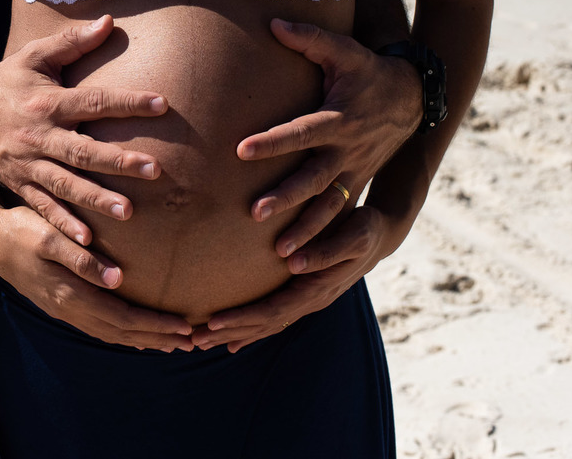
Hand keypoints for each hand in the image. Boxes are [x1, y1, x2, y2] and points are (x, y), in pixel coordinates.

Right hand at [0, 15, 167, 245]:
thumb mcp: (35, 55)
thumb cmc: (6, 79)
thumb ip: (72, 41)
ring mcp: (27, 164)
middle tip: (154, 169)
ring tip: (129, 213)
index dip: (128, 102)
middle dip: (118, 161)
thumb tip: (109, 21)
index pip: (94, 101)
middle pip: (82, 150)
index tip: (162, 104)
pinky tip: (86, 241)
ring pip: (65, 185)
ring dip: (96, 199)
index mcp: (47, 102)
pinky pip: (43, 208)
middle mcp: (38, 135)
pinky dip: (63, 224)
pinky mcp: (19, 184)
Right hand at [0, 202, 194, 350]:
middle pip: (121, 332)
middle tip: (192, 342)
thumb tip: (117, 279)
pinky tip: (135, 334)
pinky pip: (97, 328)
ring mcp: (63, 310)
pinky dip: (122, 334)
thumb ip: (81, 259)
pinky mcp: (60, 305)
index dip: (155, 325)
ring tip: (171, 342)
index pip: (123, 318)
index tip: (185, 326)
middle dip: (158, 338)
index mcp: (70, 294)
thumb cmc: (22, 228)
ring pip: (110, 334)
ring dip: (142, 340)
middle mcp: (69, 309)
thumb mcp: (49, 237)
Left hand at [193, 205, 395, 351]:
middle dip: (228, 333)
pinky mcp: (301, 296)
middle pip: (263, 324)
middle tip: (192, 340)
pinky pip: (270, 318)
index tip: (212, 323)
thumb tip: (294, 263)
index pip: (273, 311)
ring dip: (232, 335)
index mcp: (316, 290)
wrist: (378, 236)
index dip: (242, 318)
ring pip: (265, 325)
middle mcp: (309, 302)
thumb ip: (326, 250)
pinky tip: (228, 338)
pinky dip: (248, 328)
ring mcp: (306, 302)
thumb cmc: (365, 230)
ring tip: (199, 342)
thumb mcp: (354, 235)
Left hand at [237, 18, 419, 255]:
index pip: (299, 131)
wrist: (413, 98)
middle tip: (254, 213)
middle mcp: (346, 150)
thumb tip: (273, 23)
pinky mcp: (357, 184)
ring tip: (281, 255)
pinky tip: (300, 262)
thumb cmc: (367, 71)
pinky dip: (323, 239)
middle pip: (312, 179)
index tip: (240, 150)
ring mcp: (354, 172)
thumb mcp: (344, 50)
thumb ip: (310, 38)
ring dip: (306, 231)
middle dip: (285, 198)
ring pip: (328, 208)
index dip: (272, 141)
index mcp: (337, 118)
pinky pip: (339, 216)